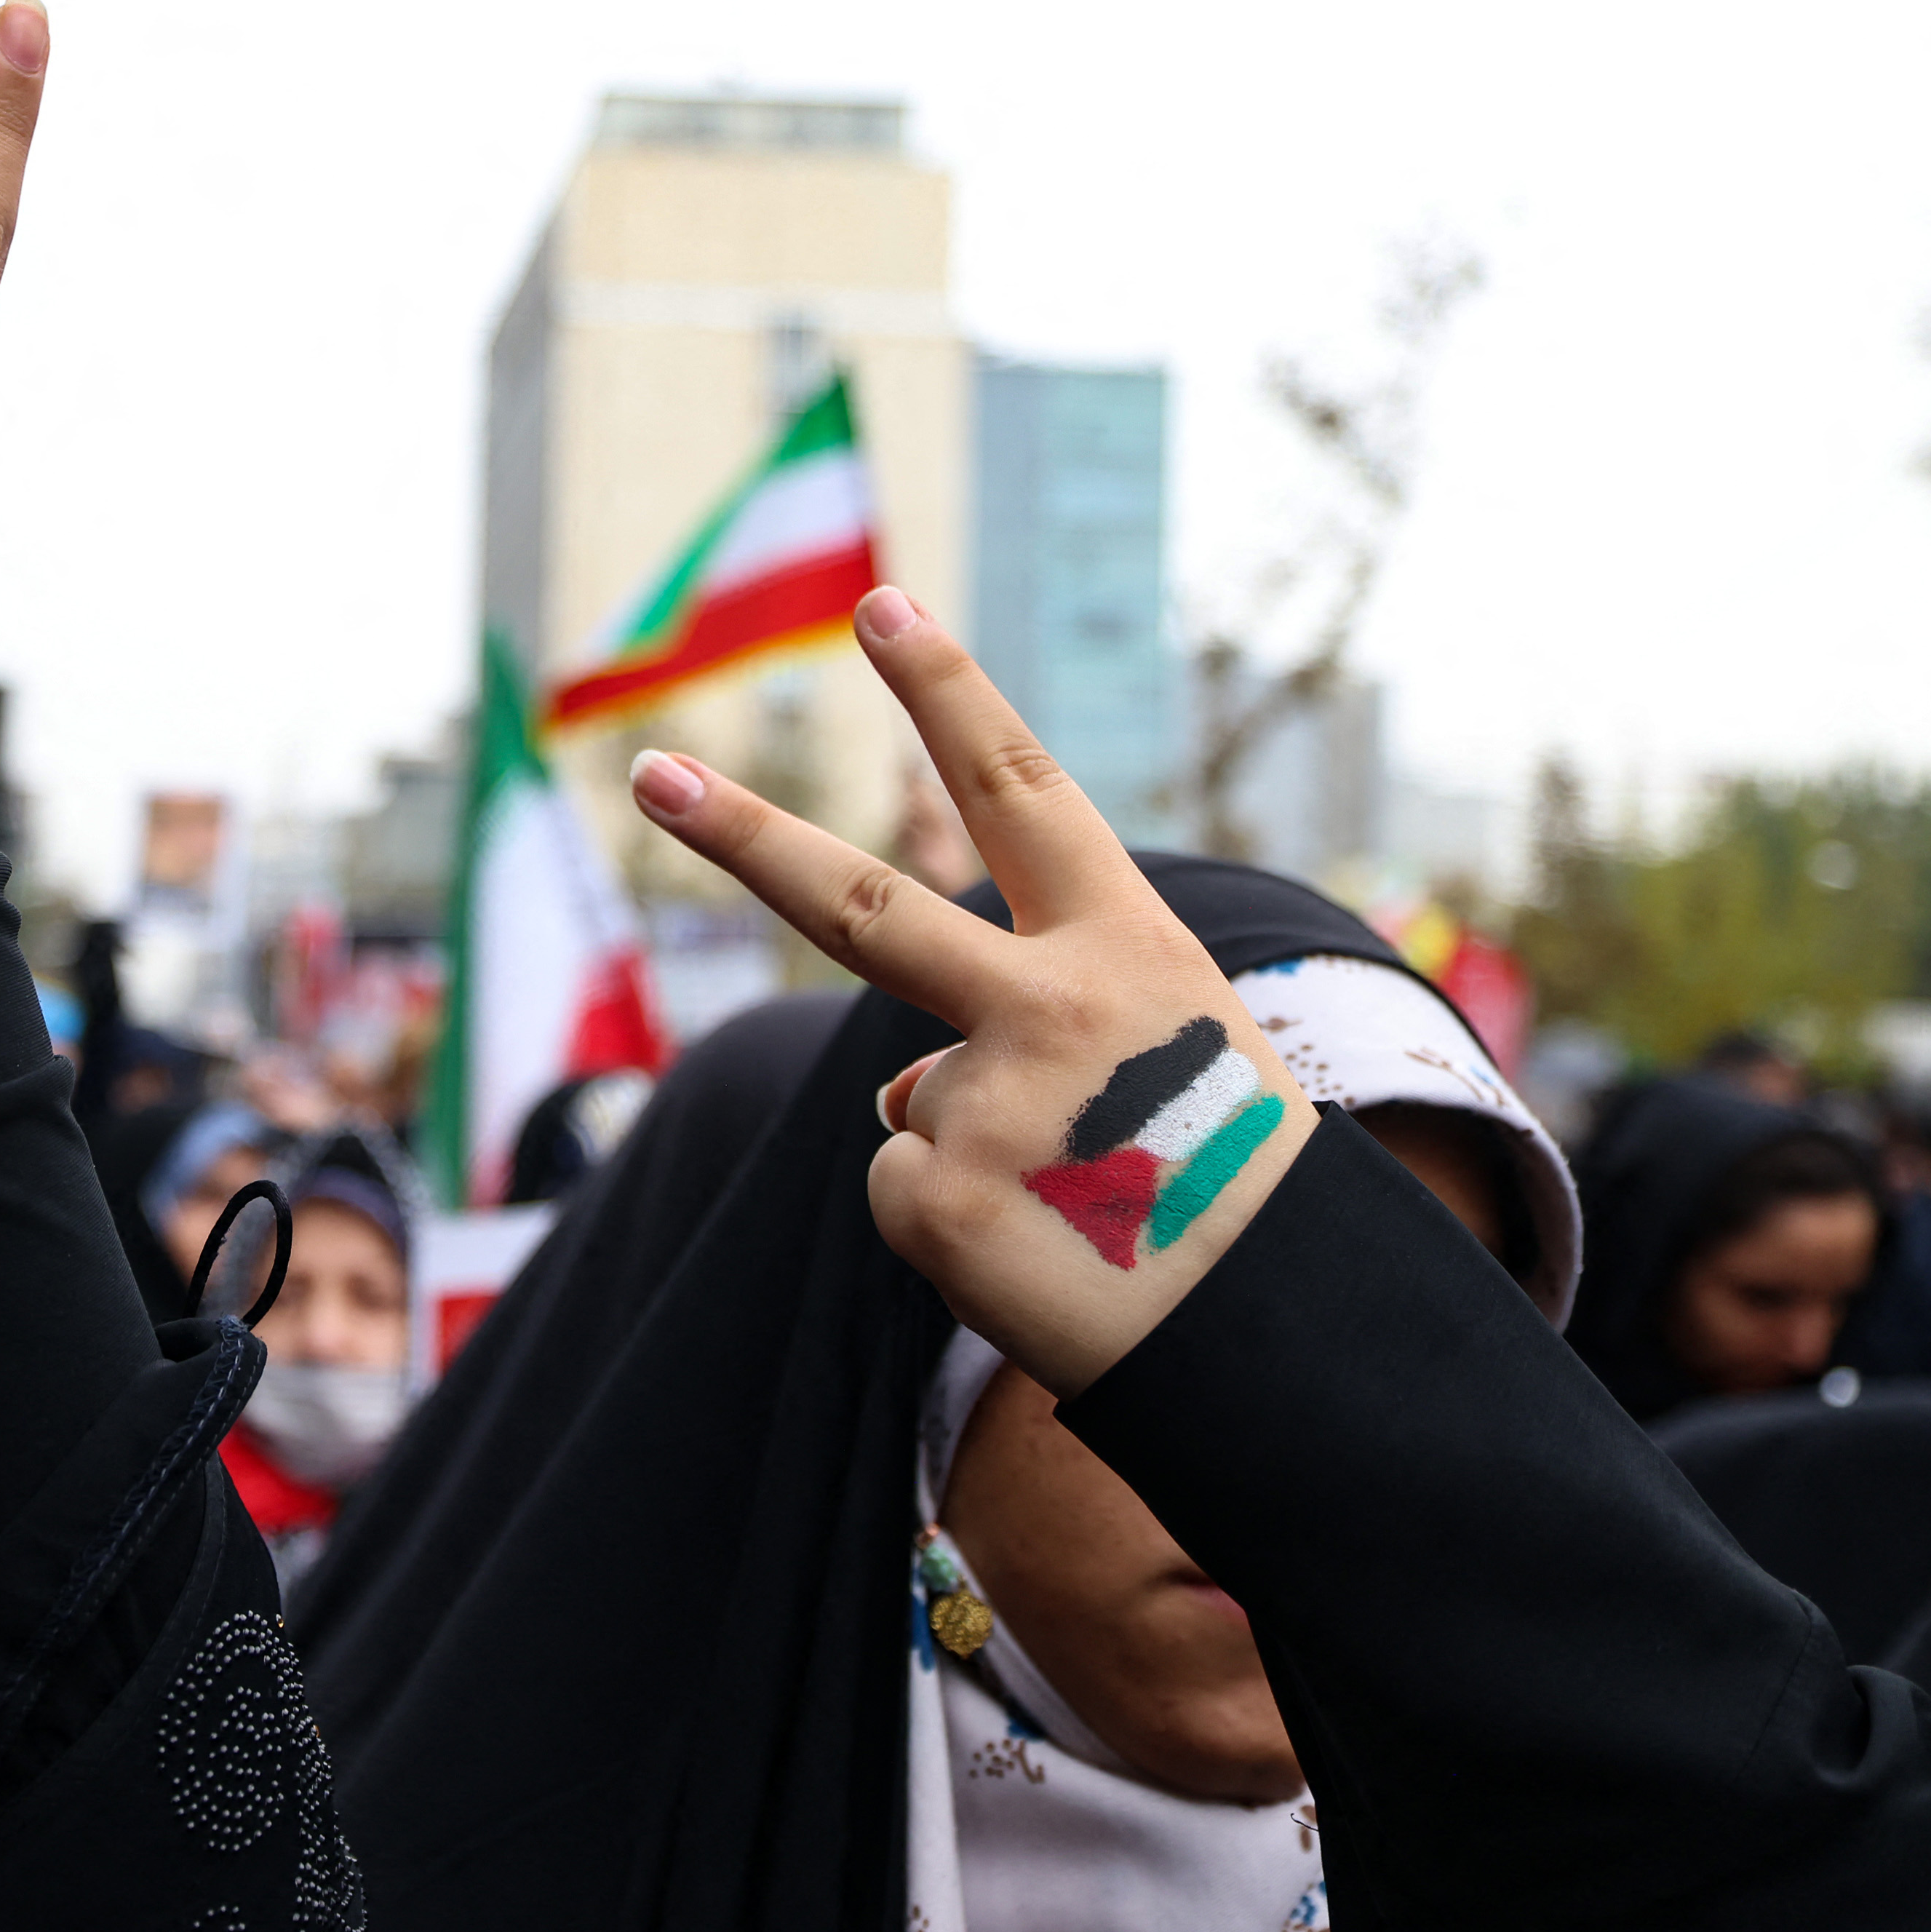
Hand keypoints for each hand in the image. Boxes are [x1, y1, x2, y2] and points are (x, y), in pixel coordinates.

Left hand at [625, 587, 1316, 1394]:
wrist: (1279, 1327)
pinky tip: (1047, 1254)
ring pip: (913, 1102)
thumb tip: (895, 1088)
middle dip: (742, 833)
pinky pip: (903, 1191)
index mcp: (1122, 945)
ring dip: (977, 1154)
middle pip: (857, 902)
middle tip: (651, 771)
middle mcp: (1047, 1002)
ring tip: (1084, 1207)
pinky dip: (959, 1230)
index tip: (881, 604)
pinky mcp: (932, 1196)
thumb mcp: (1165, 1055)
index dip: (949, 694)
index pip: (1023, 790)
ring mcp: (985, 1098)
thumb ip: (1031, 1026)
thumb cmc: (1226, 1178)